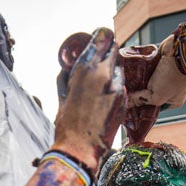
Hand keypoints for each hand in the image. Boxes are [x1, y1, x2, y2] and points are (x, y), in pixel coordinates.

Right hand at [53, 27, 123, 166]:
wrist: (80, 148)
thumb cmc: (67, 124)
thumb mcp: (62, 95)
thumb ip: (66, 78)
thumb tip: (67, 69)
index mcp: (86, 69)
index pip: (101, 39)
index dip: (101, 36)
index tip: (100, 36)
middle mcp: (104, 74)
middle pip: (114, 50)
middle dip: (108, 50)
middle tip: (103, 53)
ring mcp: (117, 88)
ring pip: (118, 69)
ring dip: (111, 69)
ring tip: (102, 78)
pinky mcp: (124, 101)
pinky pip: (120, 87)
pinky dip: (114, 86)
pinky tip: (105, 95)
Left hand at [127, 36, 185, 110]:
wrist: (180, 53)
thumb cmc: (172, 78)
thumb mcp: (156, 96)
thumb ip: (142, 100)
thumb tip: (128, 102)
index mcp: (172, 100)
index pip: (154, 107)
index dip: (142, 106)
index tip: (129, 105)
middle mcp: (169, 88)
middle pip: (148, 92)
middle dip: (138, 92)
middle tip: (125, 93)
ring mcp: (164, 75)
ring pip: (146, 79)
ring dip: (137, 79)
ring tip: (125, 81)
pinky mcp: (159, 63)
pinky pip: (146, 68)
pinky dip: (139, 68)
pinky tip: (130, 70)